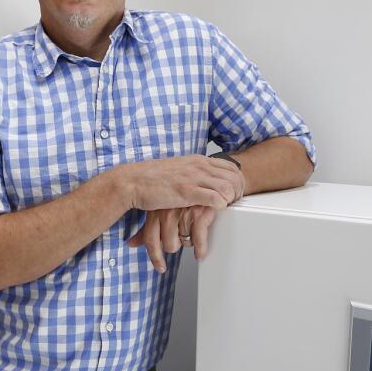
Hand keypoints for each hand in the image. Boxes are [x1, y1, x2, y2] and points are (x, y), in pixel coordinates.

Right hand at [115, 155, 243, 211]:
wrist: (133, 181)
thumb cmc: (151, 179)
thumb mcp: (178, 170)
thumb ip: (192, 172)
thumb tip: (202, 180)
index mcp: (197, 160)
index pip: (230, 167)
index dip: (237, 181)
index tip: (235, 193)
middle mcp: (198, 166)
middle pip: (233, 177)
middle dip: (238, 191)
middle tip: (234, 203)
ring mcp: (193, 177)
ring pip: (227, 187)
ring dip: (230, 199)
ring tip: (225, 208)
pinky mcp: (186, 191)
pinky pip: (215, 197)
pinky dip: (220, 205)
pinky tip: (216, 210)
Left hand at [126, 204, 219, 272]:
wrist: (206, 179)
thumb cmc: (181, 197)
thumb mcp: (160, 209)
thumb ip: (145, 228)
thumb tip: (131, 243)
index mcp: (155, 211)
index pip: (150, 240)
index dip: (155, 257)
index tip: (161, 267)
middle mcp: (167, 213)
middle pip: (168, 244)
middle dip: (176, 246)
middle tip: (183, 238)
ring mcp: (182, 213)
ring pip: (183, 243)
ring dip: (189, 243)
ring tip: (193, 232)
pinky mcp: (199, 214)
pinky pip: (198, 240)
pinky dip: (200, 249)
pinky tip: (201, 252)